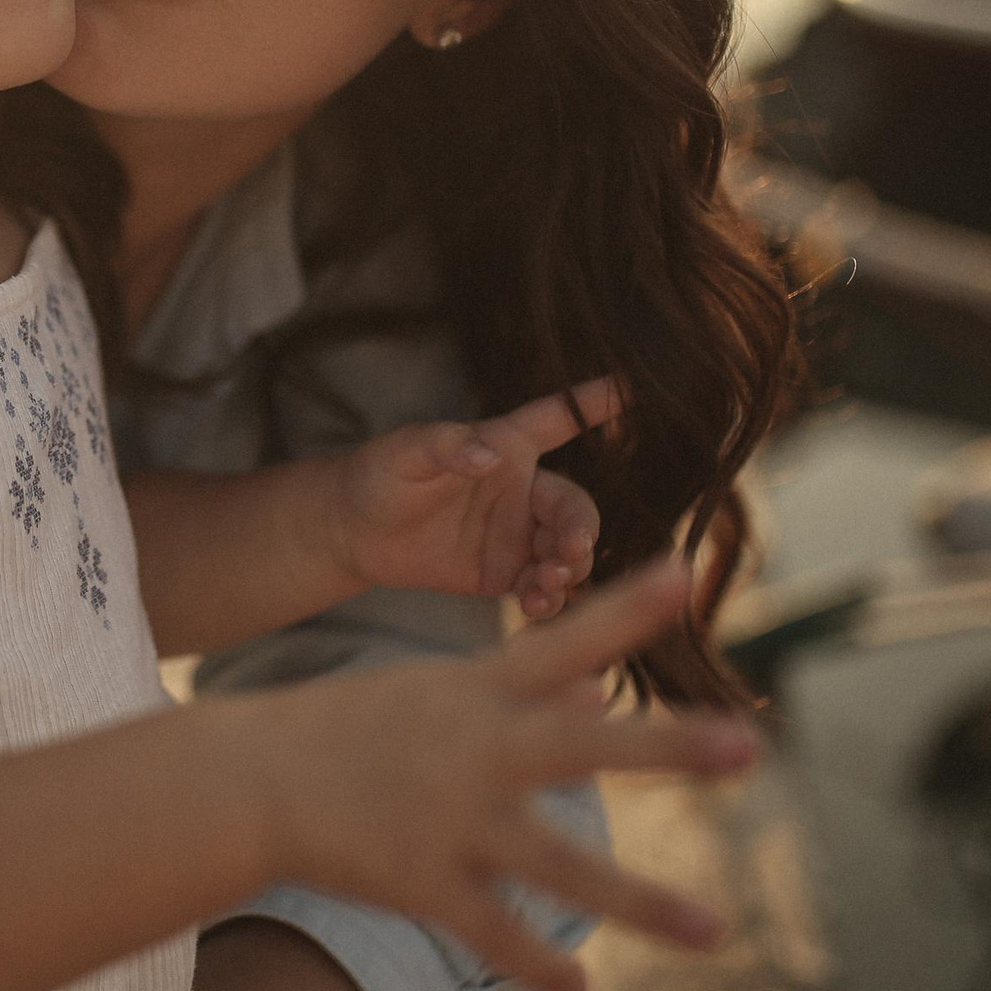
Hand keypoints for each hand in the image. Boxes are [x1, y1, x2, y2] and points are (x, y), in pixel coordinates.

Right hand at [254, 562, 756, 990]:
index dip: (625, 609)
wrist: (249, 778)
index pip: (562, 640)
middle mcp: (474, 749)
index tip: (682, 572)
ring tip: (719, 930)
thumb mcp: (434, 696)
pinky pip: (494, 930)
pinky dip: (536, 960)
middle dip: (668, 748)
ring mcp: (450, 819)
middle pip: (583, 747)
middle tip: (747, 745)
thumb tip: (594, 691)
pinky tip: (580, 987)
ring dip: (643, 900)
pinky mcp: (421, 880)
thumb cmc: (348, 728)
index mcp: (476, 691)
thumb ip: (521, 695)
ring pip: (561, 864)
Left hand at [331, 377, 617, 618]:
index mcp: (507, 445)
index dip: (597, 401)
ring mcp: (518, 534)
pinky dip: (547, 599)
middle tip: (569, 552)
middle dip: (581, 530)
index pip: (560, 418)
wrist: (353, 531)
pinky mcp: (504, 574)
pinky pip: (541, 587)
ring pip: (567, 551)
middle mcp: (523, 489)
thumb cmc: (380, 473)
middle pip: (575, 507)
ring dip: (569, 569)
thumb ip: (447, 446)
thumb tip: (486, 454)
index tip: (638, 384)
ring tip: (548, 584)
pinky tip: (535, 606)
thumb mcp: (408, 451)